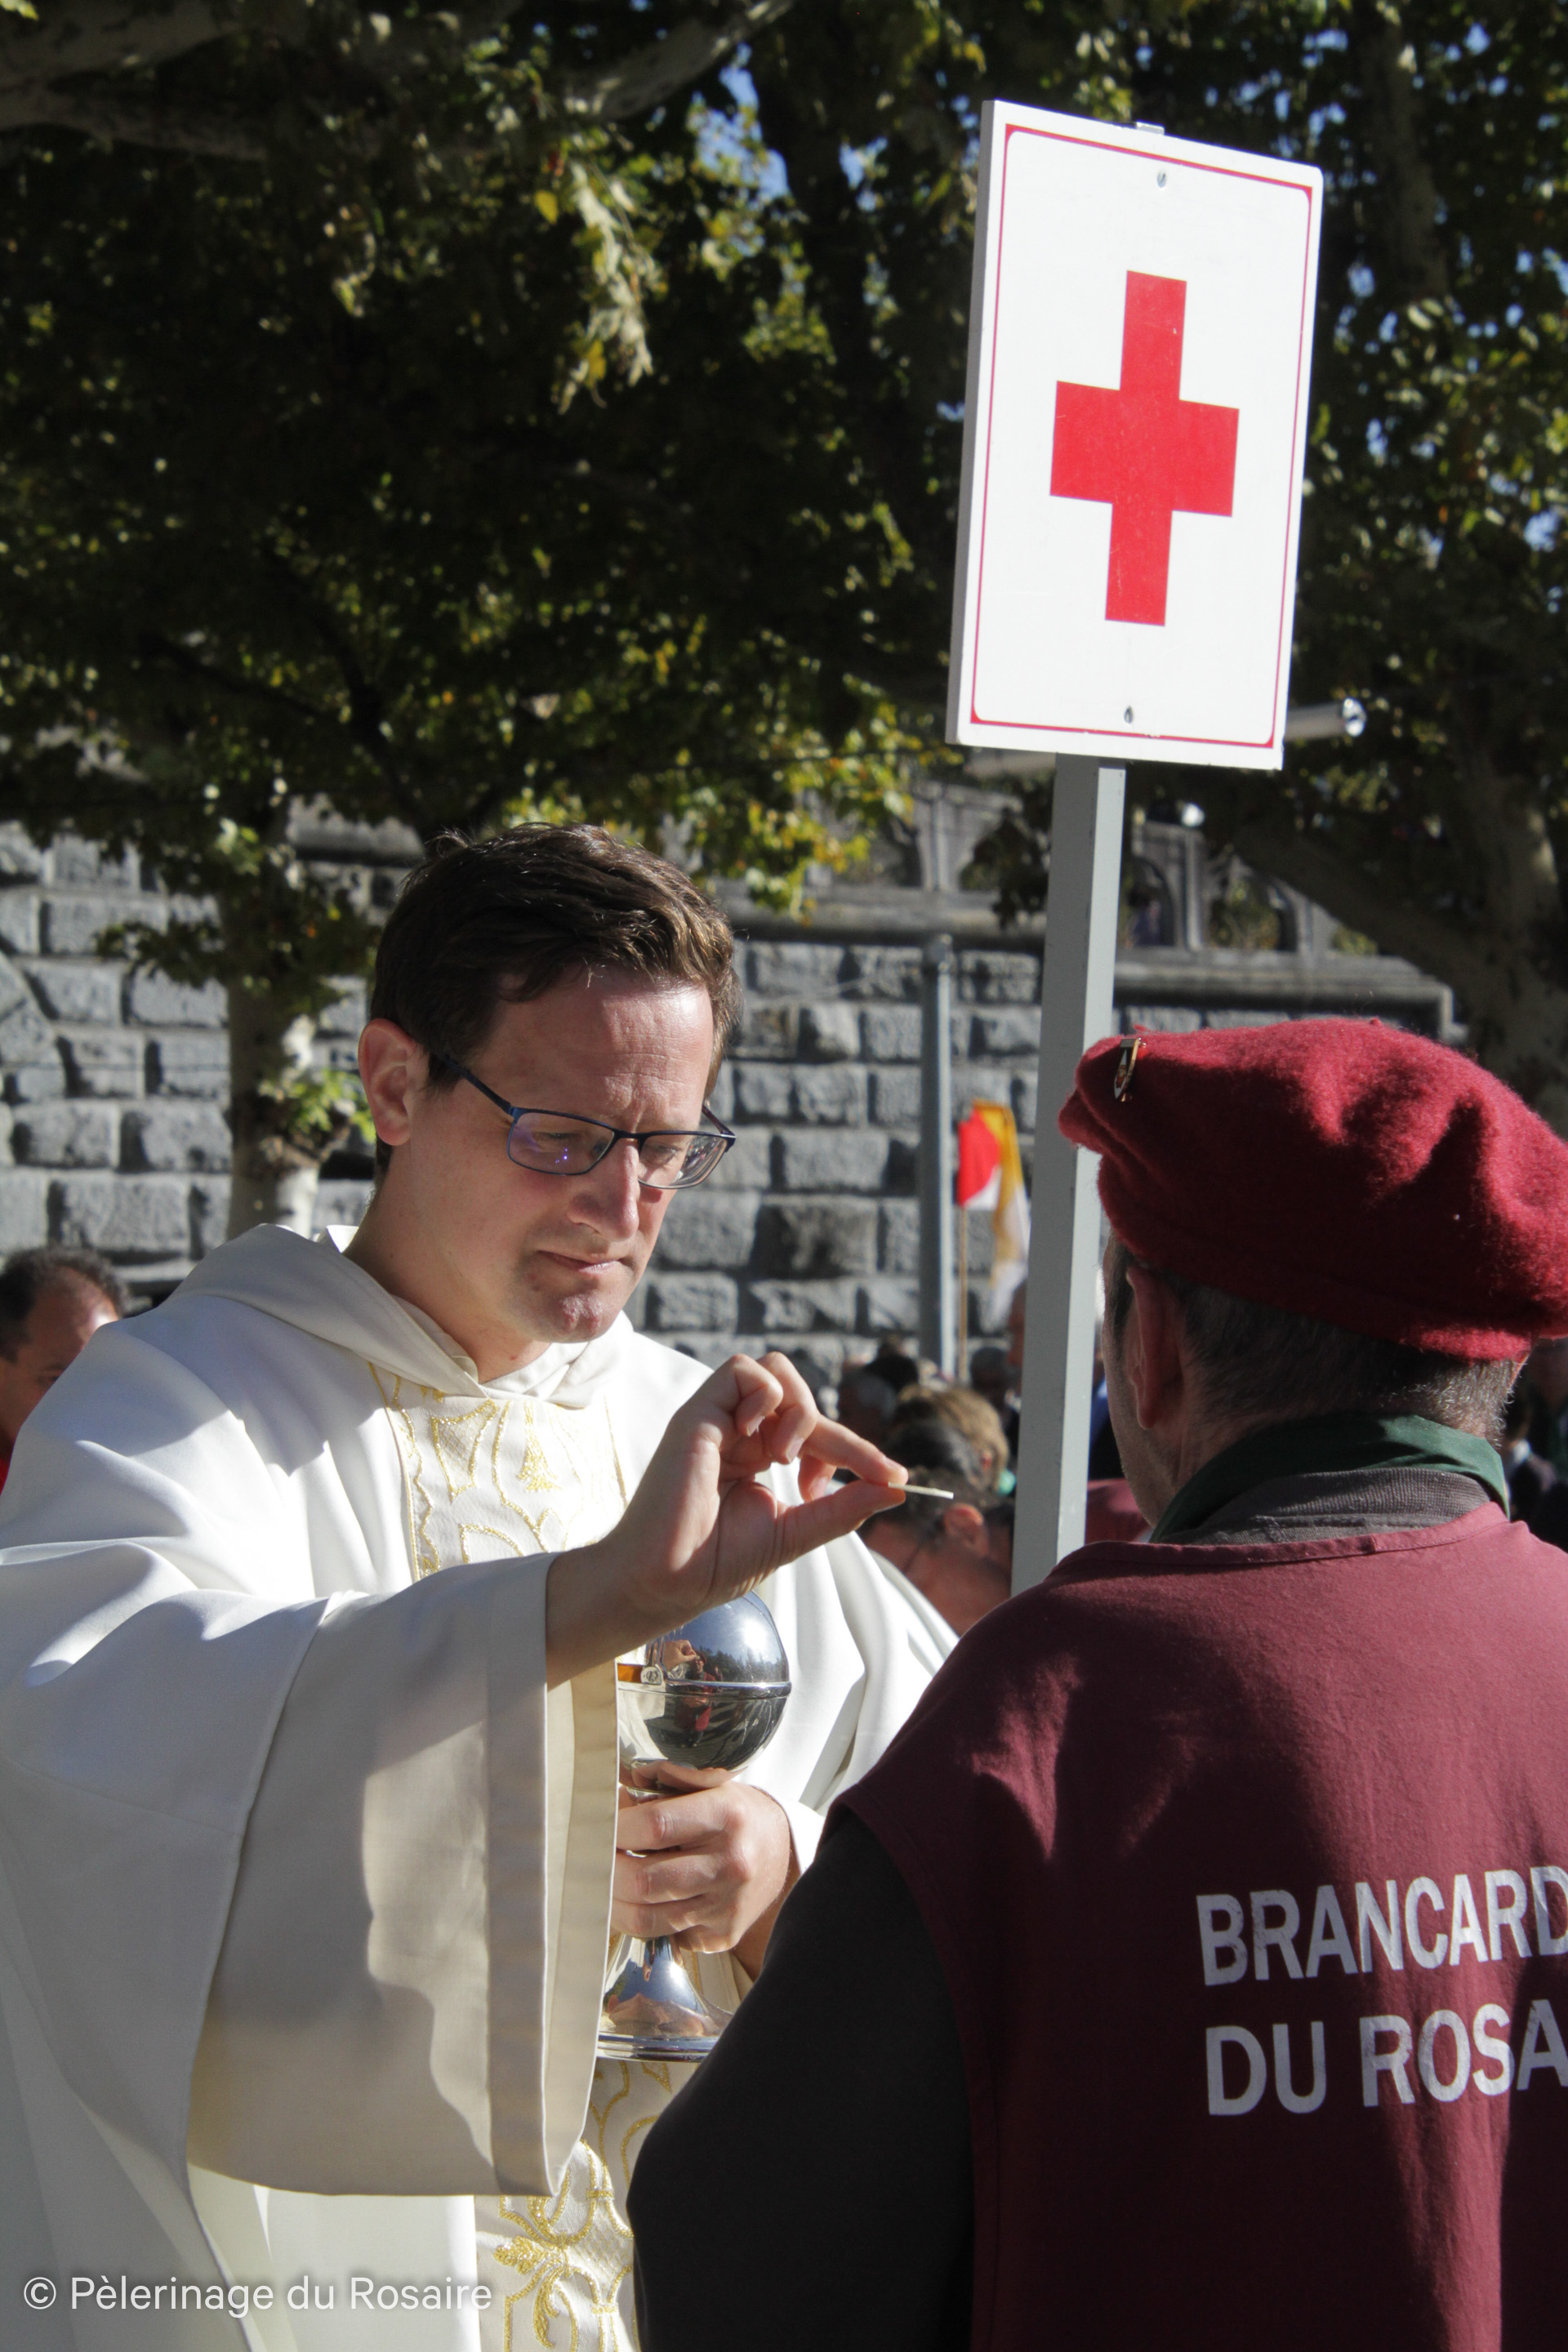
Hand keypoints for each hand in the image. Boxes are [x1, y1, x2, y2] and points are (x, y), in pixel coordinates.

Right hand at [547, 1351, 904, 1680]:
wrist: (667, 1582)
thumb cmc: (716, 1563)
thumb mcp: (795, 1532)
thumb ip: (842, 1508)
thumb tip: (897, 1489)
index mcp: (757, 1456)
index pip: (817, 1431)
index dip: (856, 1449)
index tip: (890, 1478)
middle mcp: (739, 1432)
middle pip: (801, 1395)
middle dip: (833, 1433)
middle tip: (823, 1481)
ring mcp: (718, 1419)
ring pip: (775, 1370)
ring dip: (799, 1411)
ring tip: (783, 1459)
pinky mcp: (698, 1412)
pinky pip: (743, 1369)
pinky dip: (765, 1396)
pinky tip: (759, 1439)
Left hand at [612, 1770, 795, 1973]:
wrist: (780, 1854)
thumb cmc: (735, 1815)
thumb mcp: (711, 1785)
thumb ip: (667, 1782)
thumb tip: (620, 1786)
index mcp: (725, 1815)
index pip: (654, 1825)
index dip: (616, 1827)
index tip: (600, 1825)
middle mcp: (730, 1863)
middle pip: (645, 1880)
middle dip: (607, 1871)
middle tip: (594, 1860)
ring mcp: (726, 1905)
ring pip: (648, 1917)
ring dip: (615, 1902)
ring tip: (607, 1884)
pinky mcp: (722, 1934)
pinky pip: (664, 1934)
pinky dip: (643, 1920)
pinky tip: (640, 1901)